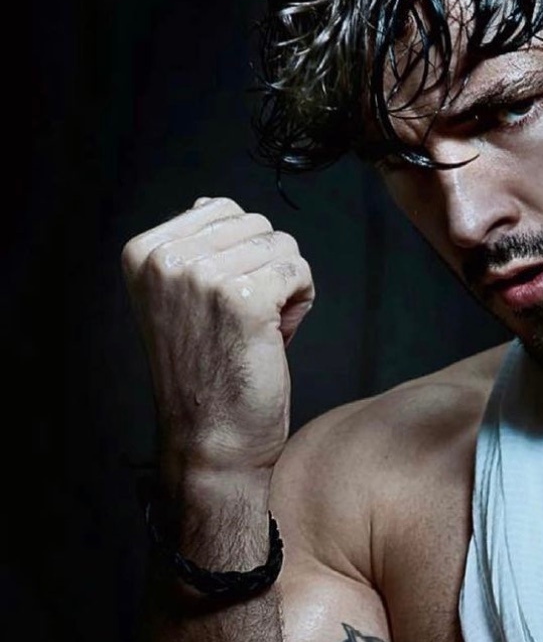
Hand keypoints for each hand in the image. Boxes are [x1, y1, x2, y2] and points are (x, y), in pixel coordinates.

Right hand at [121, 197, 314, 484]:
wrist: (210, 439)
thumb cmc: (207, 373)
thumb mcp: (181, 299)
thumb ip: (194, 249)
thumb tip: (212, 203)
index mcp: (144, 251)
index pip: (221, 208)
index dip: (241, 253)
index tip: (227, 301)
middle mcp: (166, 259)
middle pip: (255, 224)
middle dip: (266, 267)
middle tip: (249, 320)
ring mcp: (202, 276)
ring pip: (282, 246)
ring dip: (285, 287)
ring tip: (261, 329)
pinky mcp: (242, 298)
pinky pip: (298, 271)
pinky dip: (300, 301)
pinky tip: (278, 334)